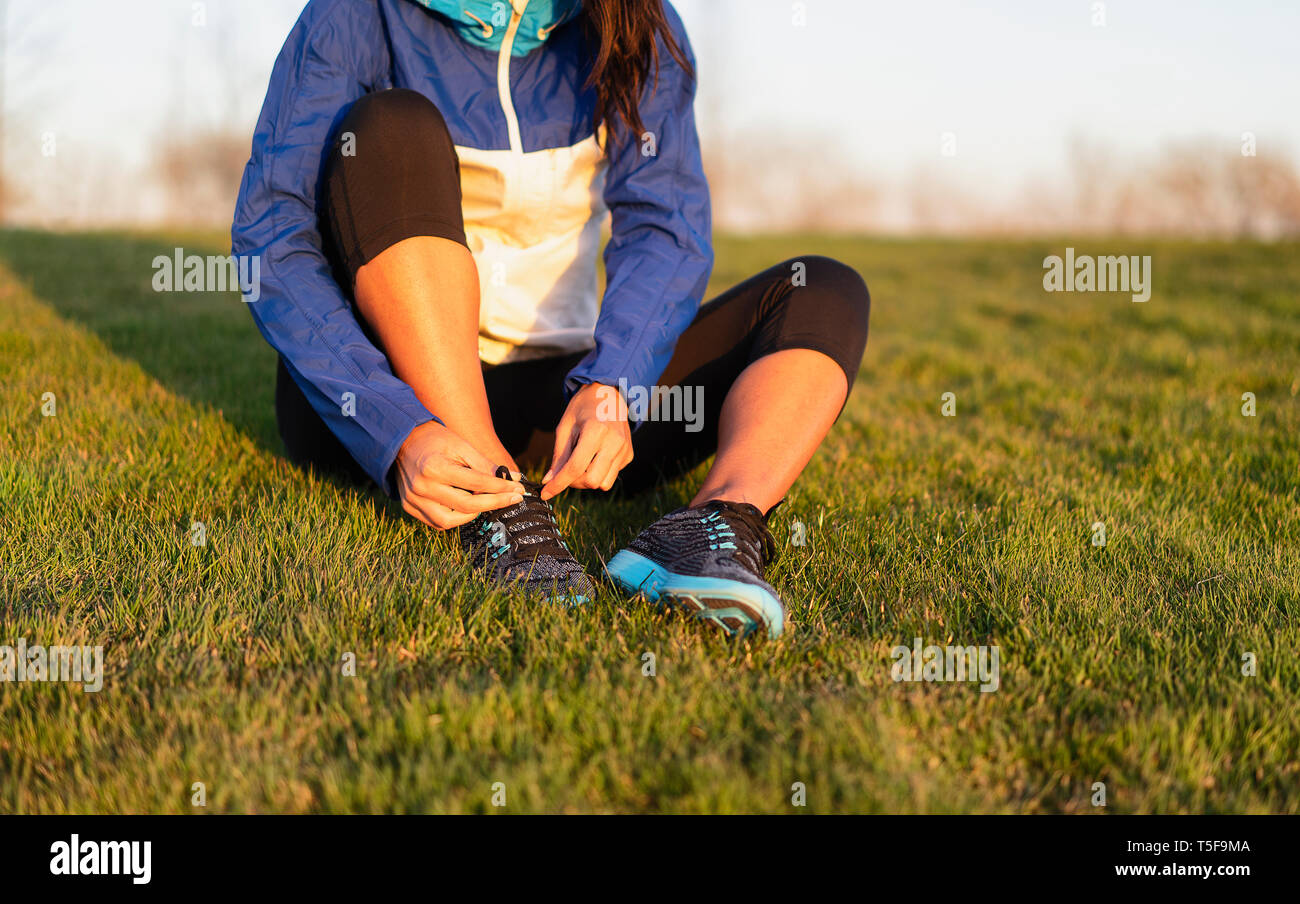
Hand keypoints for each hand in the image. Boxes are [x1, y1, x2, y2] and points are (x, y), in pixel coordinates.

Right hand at [395, 421, 524, 529]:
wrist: (402, 440)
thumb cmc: (435, 440)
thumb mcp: (461, 445)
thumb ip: (485, 464)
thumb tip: (513, 479)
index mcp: (436, 467)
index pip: (476, 483)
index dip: (500, 488)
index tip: (518, 490)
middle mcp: (423, 486)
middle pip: (466, 505)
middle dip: (495, 503)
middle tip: (513, 499)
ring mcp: (413, 499)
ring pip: (449, 521)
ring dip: (473, 515)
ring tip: (486, 503)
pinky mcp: (408, 506)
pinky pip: (436, 522)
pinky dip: (454, 518)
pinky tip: (467, 509)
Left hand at [541, 382, 632, 499]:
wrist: (609, 394)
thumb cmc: (583, 408)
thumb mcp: (565, 428)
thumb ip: (559, 456)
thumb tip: (549, 481)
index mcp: (595, 431)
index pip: (575, 468)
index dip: (558, 484)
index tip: (545, 493)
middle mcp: (614, 442)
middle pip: (591, 481)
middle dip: (575, 483)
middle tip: (566, 472)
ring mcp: (624, 449)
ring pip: (603, 484)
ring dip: (588, 480)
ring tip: (582, 462)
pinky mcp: (629, 455)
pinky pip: (611, 475)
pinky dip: (599, 472)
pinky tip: (595, 456)